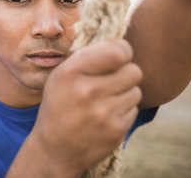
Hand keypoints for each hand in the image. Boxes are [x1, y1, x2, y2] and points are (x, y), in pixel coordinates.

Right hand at [8, 40, 141, 176]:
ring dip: (126, 92)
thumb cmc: (59, 105)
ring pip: (136, 90)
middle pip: (133, 71)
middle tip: (114, 79)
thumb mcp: (61, 76)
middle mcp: (87, 91)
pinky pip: (134, 109)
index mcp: (71, 72)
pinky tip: (107, 115)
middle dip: (126, 73)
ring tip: (107, 99)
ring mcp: (103, 113)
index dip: (123, 51)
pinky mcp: (116, 130)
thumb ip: (87, 57)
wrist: (54, 149)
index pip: (118, 51)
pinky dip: (124, 110)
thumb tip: (118, 41)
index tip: (118, 56)